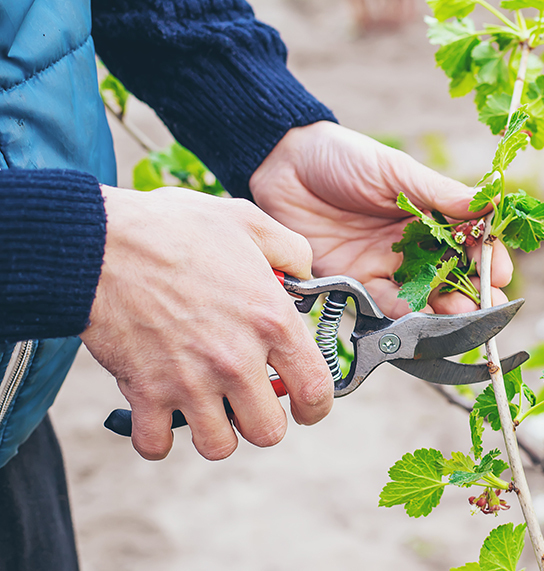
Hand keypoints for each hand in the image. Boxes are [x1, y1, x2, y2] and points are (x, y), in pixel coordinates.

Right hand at [81, 186, 333, 460]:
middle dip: (262, 422)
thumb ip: (290, 250)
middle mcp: (237, 359)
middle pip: (268, 431)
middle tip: (249, 402)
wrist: (101, 241)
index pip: (316, 390)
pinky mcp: (145, 392)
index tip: (306, 408)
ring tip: (207, 407)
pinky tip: (160, 413)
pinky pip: (156, 445)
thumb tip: (305, 276)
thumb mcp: (249, 222)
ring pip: (218, 446)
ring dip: (214, 432)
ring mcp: (191, 381)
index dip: (316, 407)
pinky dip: (157, 438)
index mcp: (272, 320)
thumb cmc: (172, 229)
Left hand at [249, 121, 512, 317]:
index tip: (500, 272)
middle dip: (474, 293)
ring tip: (460, 316)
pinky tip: (419, 318)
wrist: (283, 166)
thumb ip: (441, 194)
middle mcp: (413, 245)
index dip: (488, 258)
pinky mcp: (355, 283)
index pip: (470, 241)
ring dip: (445, 310)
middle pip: (453, 275)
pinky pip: (384, 305)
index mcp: (430, 213)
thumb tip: (493, 202)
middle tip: (488, 307)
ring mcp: (385, 266)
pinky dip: (404, 314)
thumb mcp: (397, 171)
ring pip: (424, 296)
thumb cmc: (343, 157)